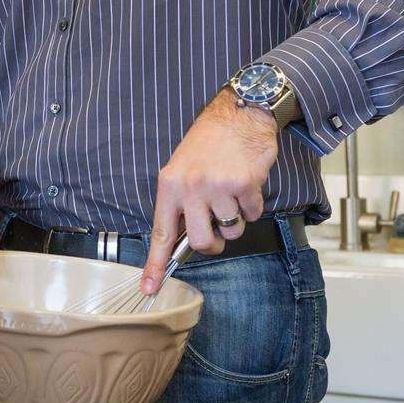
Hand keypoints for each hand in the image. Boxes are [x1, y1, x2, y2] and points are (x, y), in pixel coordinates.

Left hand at [141, 88, 277, 293]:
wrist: (239, 113)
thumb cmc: (209, 143)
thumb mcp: (182, 168)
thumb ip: (181, 202)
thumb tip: (181, 239)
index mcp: (169, 185)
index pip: (160, 232)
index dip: (154, 264)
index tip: (149, 289)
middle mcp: (190, 187)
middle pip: (200, 241)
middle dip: (214, 243)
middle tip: (218, 230)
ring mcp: (217, 186)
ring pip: (231, 228)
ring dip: (237, 218)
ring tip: (232, 193)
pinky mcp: (244, 184)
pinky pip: (253, 213)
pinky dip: (254, 204)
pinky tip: (247, 183)